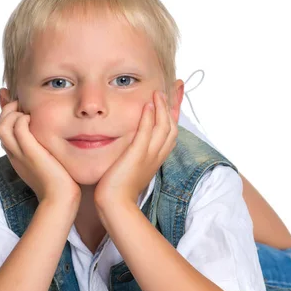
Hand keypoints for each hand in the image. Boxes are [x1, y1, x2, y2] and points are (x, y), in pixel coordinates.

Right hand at [0, 100, 80, 204]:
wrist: (60, 199)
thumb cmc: (60, 184)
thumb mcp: (50, 163)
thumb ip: (47, 151)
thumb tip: (56, 139)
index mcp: (17, 157)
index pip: (4, 133)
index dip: (9, 117)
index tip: (19, 107)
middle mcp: (14, 155)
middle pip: (0, 127)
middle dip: (8, 112)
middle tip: (22, 105)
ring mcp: (20, 154)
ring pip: (2, 126)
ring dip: (13, 113)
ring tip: (26, 110)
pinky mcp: (30, 152)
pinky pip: (18, 128)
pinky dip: (23, 118)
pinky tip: (35, 119)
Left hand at [94, 90, 177, 207]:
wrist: (114, 204)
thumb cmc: (117, 190)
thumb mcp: (128, 168)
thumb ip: (131, 155)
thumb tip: (127, 146)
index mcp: (156, 158)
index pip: (170, 132)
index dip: (174, 113)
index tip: (174, 96)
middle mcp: (156, 156)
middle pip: (173, 126)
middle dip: (175, 105)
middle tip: (176, 86)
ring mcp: (148, 156)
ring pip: (164, 127)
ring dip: (163, 107)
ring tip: (159, 92)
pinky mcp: (137, 155)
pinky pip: (147, 132)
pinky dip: (150, 117)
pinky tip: (148, 104)